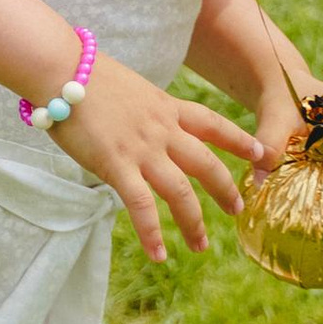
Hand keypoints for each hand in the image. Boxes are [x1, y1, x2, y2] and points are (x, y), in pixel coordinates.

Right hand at [53, 51, 262, 262]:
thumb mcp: (127, 88)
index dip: (240, 140)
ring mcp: (142, 149)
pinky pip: (142, 206)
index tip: (261, 154)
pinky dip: (152, 233)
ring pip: (181, 192)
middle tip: (238, 210)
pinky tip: (158, 255)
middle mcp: (162, 129)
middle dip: (225, 190)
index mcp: (165, 107)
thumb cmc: (83, 73)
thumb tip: (136, 120)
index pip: (213, 124)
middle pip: (207, 164)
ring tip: (201, 245)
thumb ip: (140, 109)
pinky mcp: (117, 165)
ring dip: (194, 222)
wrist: (62, 69)